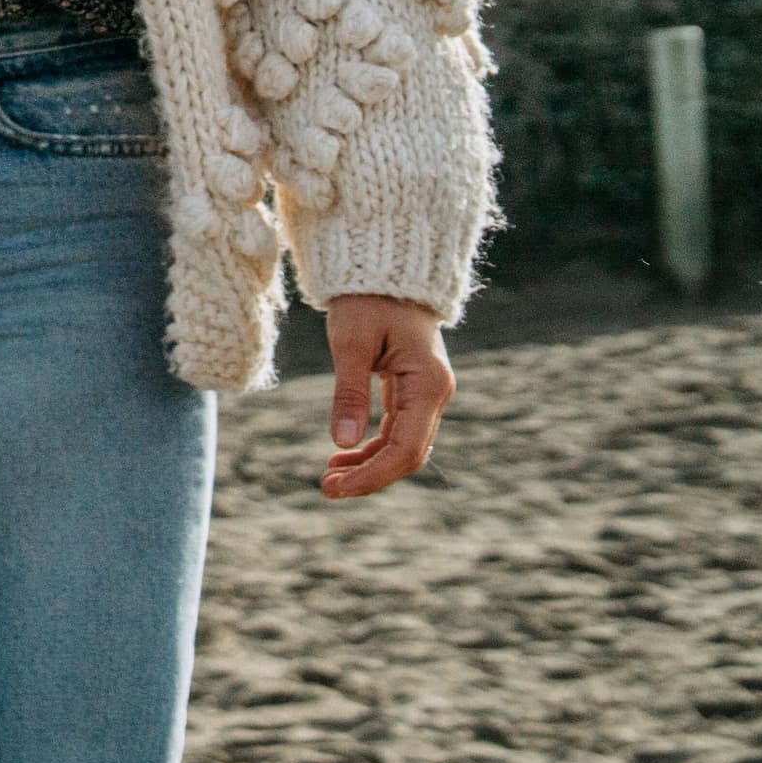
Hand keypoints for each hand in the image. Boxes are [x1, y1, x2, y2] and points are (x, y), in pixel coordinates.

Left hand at [319, 294, 453, 498]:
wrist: (385, 273)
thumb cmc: (367, 301)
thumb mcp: (351, 343)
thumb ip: (349, 393)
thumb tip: (342, 442)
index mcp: (428, 384)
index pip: (406, 449)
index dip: (372, 476)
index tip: (334, 488)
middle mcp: (435, 394)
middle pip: (408, 454)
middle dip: (369, 477)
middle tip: (326, 489)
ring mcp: (427, 394)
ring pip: (403, 445)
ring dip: (369, 465)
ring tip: (329, 476)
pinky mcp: (413, 390)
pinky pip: (398, 430)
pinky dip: (373, 446)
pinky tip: (343, 455)